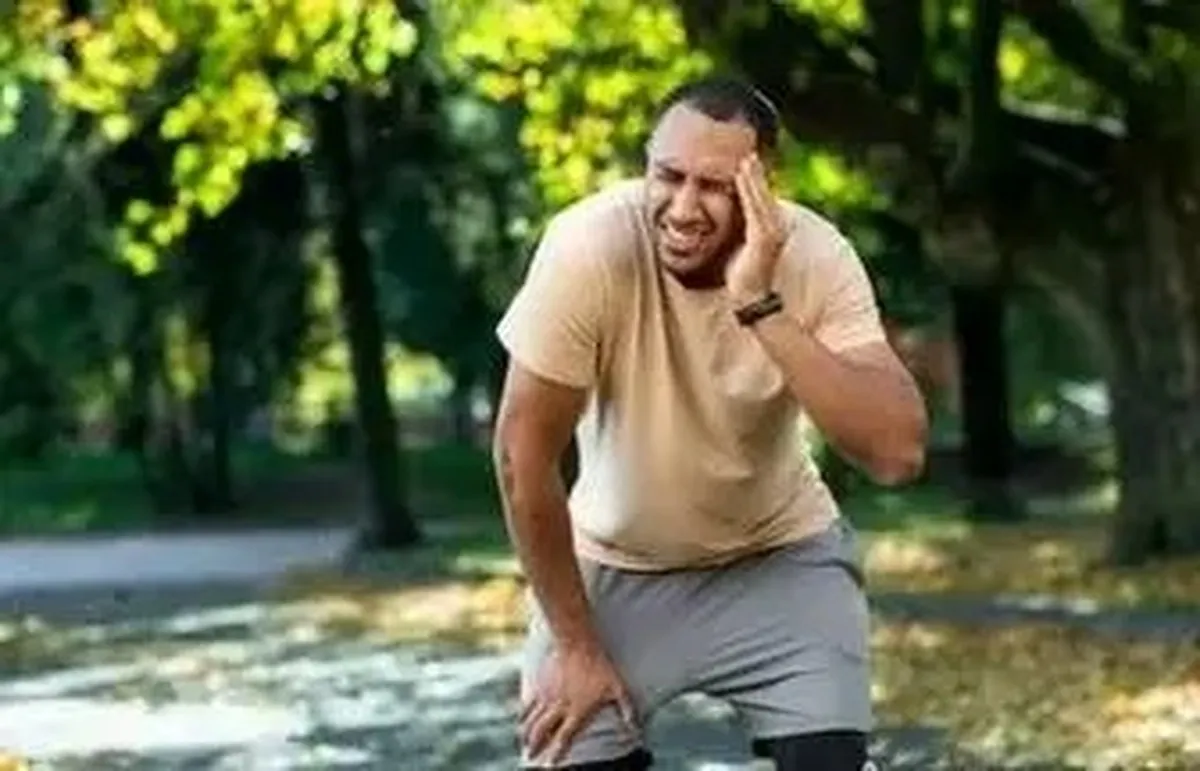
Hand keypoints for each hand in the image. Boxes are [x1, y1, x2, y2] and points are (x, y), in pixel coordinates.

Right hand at [520, 644, 638, 762]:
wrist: (577, 642)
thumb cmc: (600, 664)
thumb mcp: (618, 686)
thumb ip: (627, 708)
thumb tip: (635, 727)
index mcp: (578, 711)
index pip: (565, 738)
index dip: (557, 753)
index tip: (551, 765)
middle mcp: (559, 707)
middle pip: (542, 732)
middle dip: (535, 747)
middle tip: (531, 757)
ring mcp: (547, 696)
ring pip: (531, 721)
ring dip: (526, 735)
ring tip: (524, 744)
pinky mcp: (540, 685)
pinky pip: (528, 704)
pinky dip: (523, 715)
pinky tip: (520, 721)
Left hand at [726, 153, 786, 301]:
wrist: (749, 299)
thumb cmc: (741, 275)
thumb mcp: (737, 246)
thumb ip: (736, 230)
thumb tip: (719, 218)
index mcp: (768, 227)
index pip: (760, 199)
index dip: (753, 180)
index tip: (744, 160)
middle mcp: (775, 227)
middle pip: (764, 194)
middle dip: (756, 173)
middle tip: (748, 151)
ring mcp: (772, 233)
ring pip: (761, 199)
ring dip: (753, 178)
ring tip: (746, 159)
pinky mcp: (764, 239)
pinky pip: (756, 209)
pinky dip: (750, 192)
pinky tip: (742, 178)